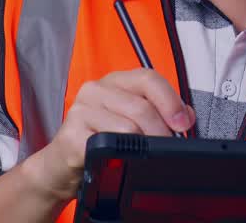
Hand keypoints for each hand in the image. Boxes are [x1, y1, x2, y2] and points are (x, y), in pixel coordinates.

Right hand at [21, 68, 194, 200]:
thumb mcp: (129, 121)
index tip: (183, 122)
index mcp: (113, 82)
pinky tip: (120, 160)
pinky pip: (109, 143)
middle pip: (141, 106)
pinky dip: (122, 154)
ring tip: (145, 156)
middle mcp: (95, 90)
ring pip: (129, 126)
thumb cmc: (96, 142)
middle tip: (167, 147)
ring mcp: (81, 110)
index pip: (148, 78)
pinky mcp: (72, 134)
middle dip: (162, 131)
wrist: (60, 168)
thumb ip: (157, 111)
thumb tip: (186, 116)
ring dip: (145, 146)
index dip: (170, 100)